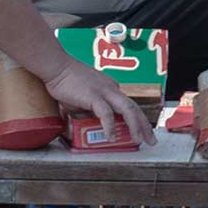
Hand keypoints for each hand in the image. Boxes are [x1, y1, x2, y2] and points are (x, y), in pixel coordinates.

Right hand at [39, 60, 155, 147]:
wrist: (56, 66)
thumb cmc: (66, 81)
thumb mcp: (82, 99)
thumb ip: (89, 111)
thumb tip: (91, 125)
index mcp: (110, 88)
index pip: (129, 105)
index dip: (138, 119)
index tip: (142, 131)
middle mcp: (112, 89)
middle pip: (134, 108)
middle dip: (144, 125)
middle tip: (151, 140)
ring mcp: (104, 91)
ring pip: (127, 109)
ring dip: (135, 125)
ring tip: (138, 140)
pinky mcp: (94, 96)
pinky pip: (106, 113)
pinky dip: (110, 126)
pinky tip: (111, 137)